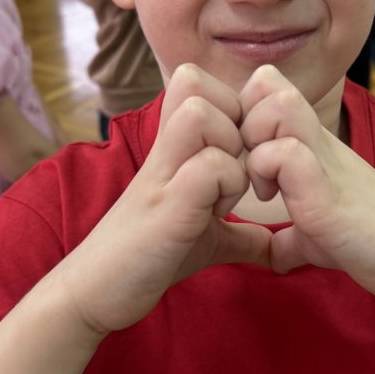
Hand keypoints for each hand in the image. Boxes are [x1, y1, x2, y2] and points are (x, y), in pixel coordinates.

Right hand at [62, 64, 271, 334]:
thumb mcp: (209, 240)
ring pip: (200, 112)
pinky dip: (226, 187)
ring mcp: (162, 172)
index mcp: (176, 147)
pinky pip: (209, 165)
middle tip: (240, 167)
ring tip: (227, 192)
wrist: (95, 293)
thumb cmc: (150, 258)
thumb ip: (242, 233)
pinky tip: (216, 216)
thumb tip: (279, 245)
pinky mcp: (164, 204)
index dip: (232, 106)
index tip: (243, 154)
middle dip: (232, 118)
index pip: (197, 80)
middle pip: (195, 80)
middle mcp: (166, 148)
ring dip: (228, 149)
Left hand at [239, 65, 374, 305]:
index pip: (265, 87)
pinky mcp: (328, 194)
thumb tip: (272, 254)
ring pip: (274, 106)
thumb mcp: (321, 237)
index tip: (236, 158)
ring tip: (259, 184)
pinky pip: (286, 154)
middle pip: (265, 82)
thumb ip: (294, 237)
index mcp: (311, 146)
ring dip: (254, 142)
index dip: (237, 113)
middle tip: (241, 167)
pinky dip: (267, 174)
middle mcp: (317, 142)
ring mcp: (324, 163)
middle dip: (237, 121)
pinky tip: (272, 203)